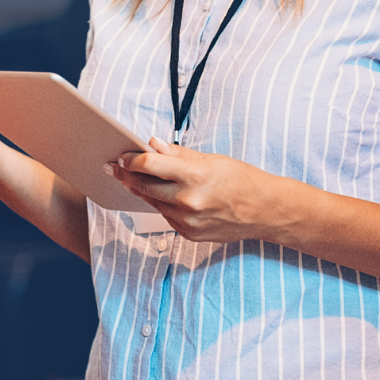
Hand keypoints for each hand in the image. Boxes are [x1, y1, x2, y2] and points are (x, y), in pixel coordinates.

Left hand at [109, 137, 286, 243]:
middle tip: (114, 167)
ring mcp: (187, 221)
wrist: (265, 212)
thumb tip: (153, 145)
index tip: (122, 155)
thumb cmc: (242, 180)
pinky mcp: (189, 234)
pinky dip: (161, 204)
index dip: (131, 159)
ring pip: (152, 202)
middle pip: (144, 186)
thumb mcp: (212, 160)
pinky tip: (159, 195)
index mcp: (195, 176)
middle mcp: (188, 201)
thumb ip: (179, 154)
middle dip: (126, 175)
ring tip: (131, 179)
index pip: (150, 165)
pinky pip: (166, 216)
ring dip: (140, 190)